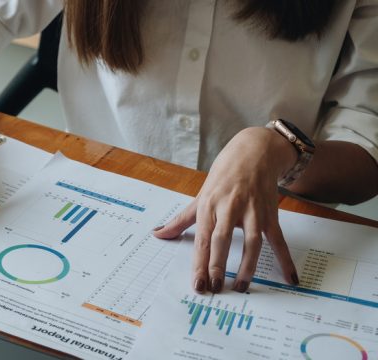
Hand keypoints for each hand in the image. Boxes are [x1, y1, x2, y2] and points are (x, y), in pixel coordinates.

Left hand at [154, 127, 300, 292]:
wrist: (254, 153)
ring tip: (241, 286)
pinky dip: (285, 259)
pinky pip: (278, 240)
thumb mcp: (199, 197)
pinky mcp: (270, 213)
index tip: (198, 284)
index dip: (199, 263)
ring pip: (252, 242)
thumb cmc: (223, 177)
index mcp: (209, 206)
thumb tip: (157, 234)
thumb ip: (180, 220)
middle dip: (218, 265)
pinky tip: (289, 278)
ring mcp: (253, 211)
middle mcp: (230, 208)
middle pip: (222, 240)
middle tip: (215, 288)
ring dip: (247, 266)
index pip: (202, 240)